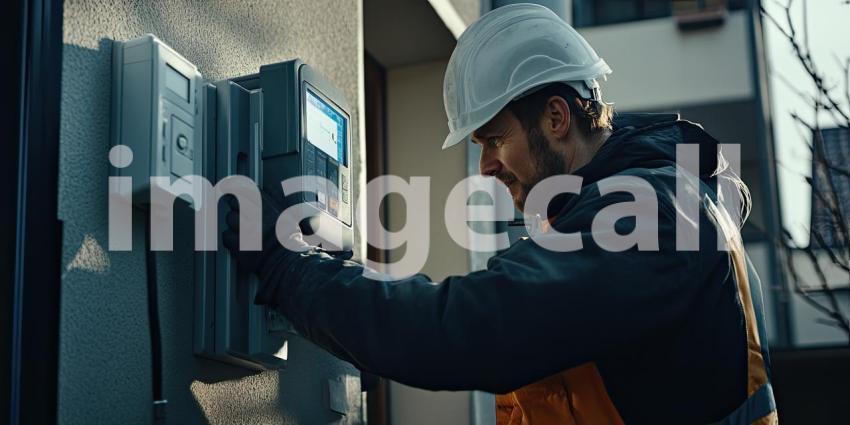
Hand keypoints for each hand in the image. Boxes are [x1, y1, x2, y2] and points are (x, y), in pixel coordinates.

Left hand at [221, 187, 352, 305]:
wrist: (288, 261)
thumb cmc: (293, 240)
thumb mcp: (288, 214)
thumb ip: (276, 201)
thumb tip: (271, 189)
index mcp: (265, 204)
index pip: (242, 188)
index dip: (234, 187)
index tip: (228, 187)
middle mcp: (252, 214)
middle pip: (233, 205)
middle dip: (237, 210)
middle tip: (243, 217)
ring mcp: (243, 230)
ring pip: (229, 220)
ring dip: (235, 225)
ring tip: (245, 232)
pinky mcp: (238, 245)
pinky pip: (227, 237)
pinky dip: (231, 240)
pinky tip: (240, 243)